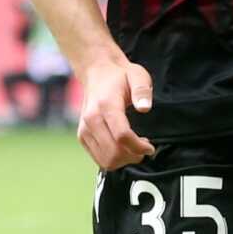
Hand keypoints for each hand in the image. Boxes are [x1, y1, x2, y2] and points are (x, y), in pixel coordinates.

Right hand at [74, 56, 155, 171]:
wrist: (97, 73)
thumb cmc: (120, 76)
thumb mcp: (137, 75)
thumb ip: (142, 91)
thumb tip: (144, 108)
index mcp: (106, 105)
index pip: (122, 136)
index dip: (139, 147)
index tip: (150, 147)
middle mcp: (91, 119)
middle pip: (113, 153)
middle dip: (133, 156)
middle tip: (144, 147)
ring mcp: (84, 129)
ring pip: (106, 160)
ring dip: (124, 160)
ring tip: (134, 148)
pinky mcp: (82, 136)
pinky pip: (99, 159)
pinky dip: (113, 159)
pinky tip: (122, 147)